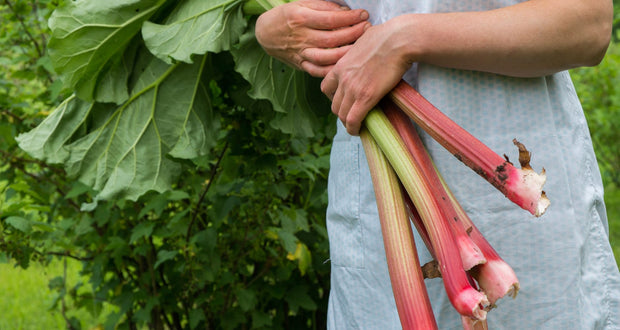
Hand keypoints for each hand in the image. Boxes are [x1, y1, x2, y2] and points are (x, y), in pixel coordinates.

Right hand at [254, 0, 369, 76]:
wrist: (266, 33)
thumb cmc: (288, 16)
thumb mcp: (302, 4)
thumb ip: (324, 7)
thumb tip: (345, 12)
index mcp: (301, 18)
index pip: (330, 19)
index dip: (350, 17)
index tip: (364, 15)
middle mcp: (301, 37)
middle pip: (332, 38)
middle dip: (353, 34)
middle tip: (367, 29)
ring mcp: (301, 52)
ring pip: (326, 57)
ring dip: (346, 53)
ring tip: (360, 47)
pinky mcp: (300, 64)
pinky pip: (318, 71)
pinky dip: (332, 70)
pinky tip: (345, 66)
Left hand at [320, 17, 414, 134]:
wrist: (398, 39)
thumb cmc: (387, 36)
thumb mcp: (362, 41)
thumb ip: (358, 52)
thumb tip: (365, 50)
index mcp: (340, 65)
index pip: (325, 88)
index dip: (333, 98)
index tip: (344, 101)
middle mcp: (342, 78)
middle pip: (334, 105)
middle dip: (342, 113)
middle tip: (353, 116)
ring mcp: (352, 88)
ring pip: (342, 114)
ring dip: (348, 123)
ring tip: (357, 125)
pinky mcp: (366, 97)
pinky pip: (353, 120)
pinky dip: (354, 128)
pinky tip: (359, 131)